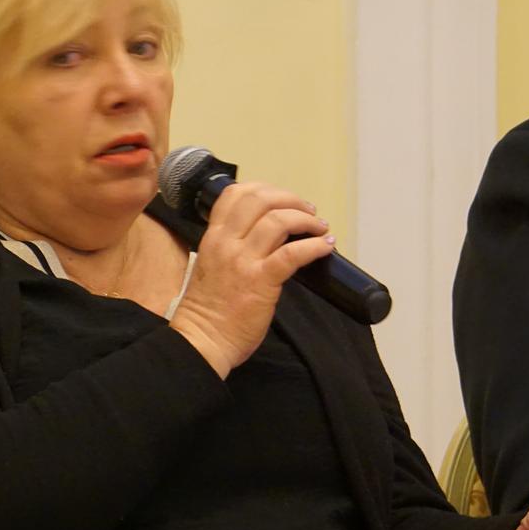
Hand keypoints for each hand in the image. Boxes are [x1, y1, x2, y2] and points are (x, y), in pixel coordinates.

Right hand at [168, 182, 333, 376]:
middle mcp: (226, 243)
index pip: (235, 194)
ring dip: (307, 220)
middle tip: (308, 212)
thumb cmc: (209, 310)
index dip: (265, 189)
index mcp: (213, 237)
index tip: (283, 200)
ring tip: (320, 229)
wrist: (203, 340)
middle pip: (261, 199)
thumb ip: (233, 248)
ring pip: (278, 220)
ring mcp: (243, 261)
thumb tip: (269, 239)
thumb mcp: (212, 266)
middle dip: (291, 199)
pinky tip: (325, 247)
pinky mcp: (261, 281)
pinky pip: (292, 253)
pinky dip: (314, 246)